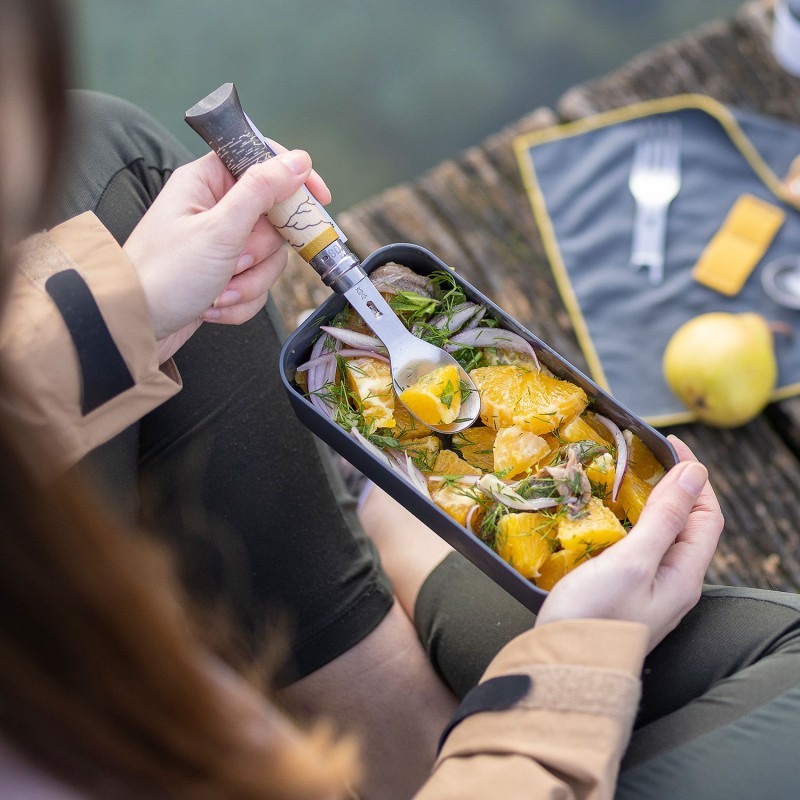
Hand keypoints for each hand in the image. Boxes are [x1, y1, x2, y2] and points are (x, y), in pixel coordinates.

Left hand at [123, 148, 330, 362]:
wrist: (136, 327)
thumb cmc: (165, 275)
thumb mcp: (219, 230)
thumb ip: (262, 190)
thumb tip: (298, 161)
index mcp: (207, 182)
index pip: (262, 161)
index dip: (293, 178)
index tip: (319, 198)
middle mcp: (215, 208)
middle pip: (273, 219)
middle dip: (260, 251)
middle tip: (236, 259)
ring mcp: (220, 243)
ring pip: (268, 256)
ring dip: (249, 281)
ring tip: (219, 290)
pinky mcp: (223, 274)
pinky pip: (256, 283)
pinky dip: (240, 299)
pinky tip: (214, 306)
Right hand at [535, 436, 723, 651]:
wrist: (561, 665)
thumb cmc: (596, 617)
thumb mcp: (633, 561)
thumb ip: (664, 518)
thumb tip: (694, 473)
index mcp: (683, 574)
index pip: (707, 514)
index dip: (694, 476)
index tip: (668, 445)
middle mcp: (671, 582)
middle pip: (685, 523)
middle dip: (670, 486)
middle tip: (640, 458)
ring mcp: (646, 589)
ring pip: (657, 535)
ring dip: (645, 503)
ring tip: (619, 479)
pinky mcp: (621, 592)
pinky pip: (634, 548)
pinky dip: (623, 523)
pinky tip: (601, 516)